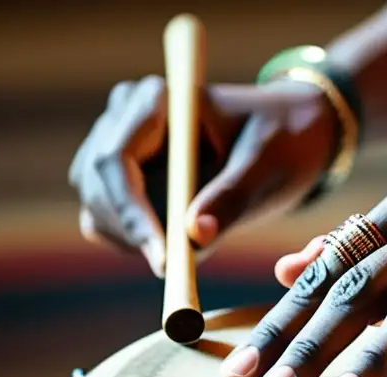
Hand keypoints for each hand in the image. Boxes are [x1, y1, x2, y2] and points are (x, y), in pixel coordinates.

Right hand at [68, 76, 336, 275]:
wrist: (290, 135)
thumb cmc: (283, 139)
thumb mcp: (268, 166)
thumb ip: (232, 197)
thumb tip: (194, 237)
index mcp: (156, 100)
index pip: (115, 159)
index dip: (131, 213)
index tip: (163, 258)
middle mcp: (125, 117)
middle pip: (97, 186)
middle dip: (132, 233)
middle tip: (177, 267)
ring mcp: (117, 149)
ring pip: (98, 209)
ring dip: (134, 241)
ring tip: (187, 252)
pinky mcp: (123, 182)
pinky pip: (108, 223)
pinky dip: (136, 244)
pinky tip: (175, 248)